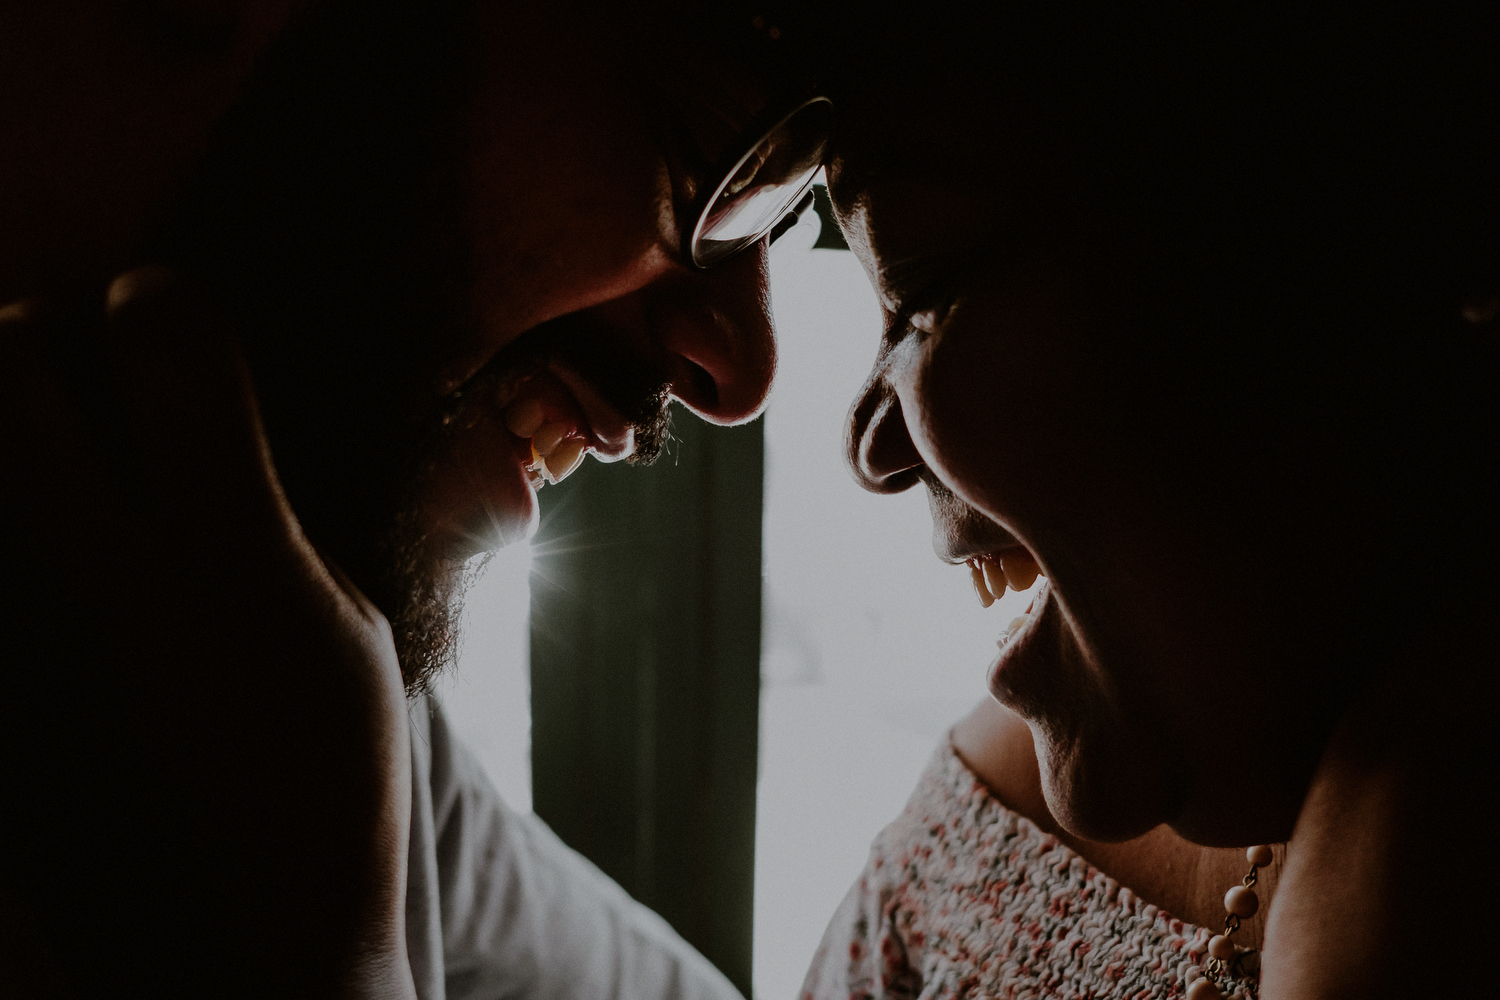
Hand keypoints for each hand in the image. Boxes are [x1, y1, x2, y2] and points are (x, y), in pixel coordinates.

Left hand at [0, 269, 415, 997]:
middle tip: (88, 384)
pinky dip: (4, 521)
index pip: (158, 332)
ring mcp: (11, 628)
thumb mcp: (341, 623)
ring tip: (54, 465)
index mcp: (223, 550)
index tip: (171, 325)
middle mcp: (94, 572)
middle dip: (42, 336)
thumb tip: (189, 388)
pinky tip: (51, 557)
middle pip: (4, 354)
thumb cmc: (318, 777)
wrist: (231, 947)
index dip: (164, 303)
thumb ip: (258, 496)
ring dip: (2, 422)